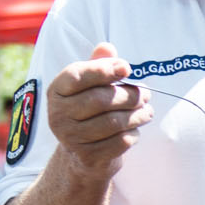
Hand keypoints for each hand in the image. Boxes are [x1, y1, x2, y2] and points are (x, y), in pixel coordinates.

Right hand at [47, 43, 151, 172]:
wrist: (83, 156)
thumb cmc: (91, 112)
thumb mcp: (90, 86)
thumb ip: (98, 65)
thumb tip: (107, 47)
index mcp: (56, 91)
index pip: (77, 75)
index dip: (103, 70)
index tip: (127, 68)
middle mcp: (58, 115)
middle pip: (101, 99)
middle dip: (130, 95)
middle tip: (146, 94)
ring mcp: (70, 139)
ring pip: (114, 122)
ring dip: (138, 115)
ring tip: (147, 111)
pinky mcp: (87, 157)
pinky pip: (120, 142)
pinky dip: (133, 134)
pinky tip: (135, 130)